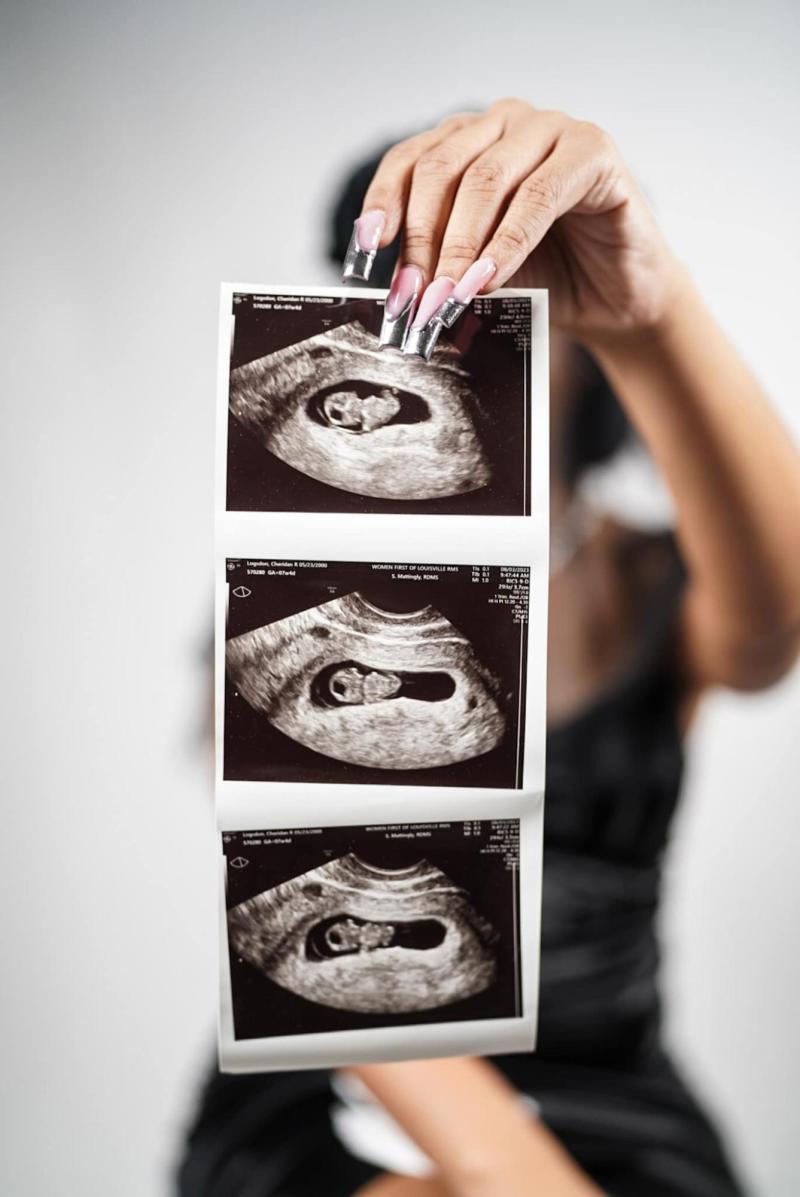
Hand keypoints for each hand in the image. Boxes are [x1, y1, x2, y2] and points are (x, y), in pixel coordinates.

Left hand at [357, 99, 681, 336]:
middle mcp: (506, 124)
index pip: (409, 160)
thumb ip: (440, 266)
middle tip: (413, 296)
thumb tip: (396, 288)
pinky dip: (506, 243)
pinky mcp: (593, 151)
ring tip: (446, 297)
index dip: (383, 204)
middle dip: (419, 239)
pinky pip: (536, 196)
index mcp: (470, 142)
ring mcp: (551, 129)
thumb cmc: (548, 278)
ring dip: (458, 247)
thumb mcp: (477, 272)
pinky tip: (488, 279)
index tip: (366, 250)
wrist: (618, 301)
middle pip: (440, 169)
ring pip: (483, 179)